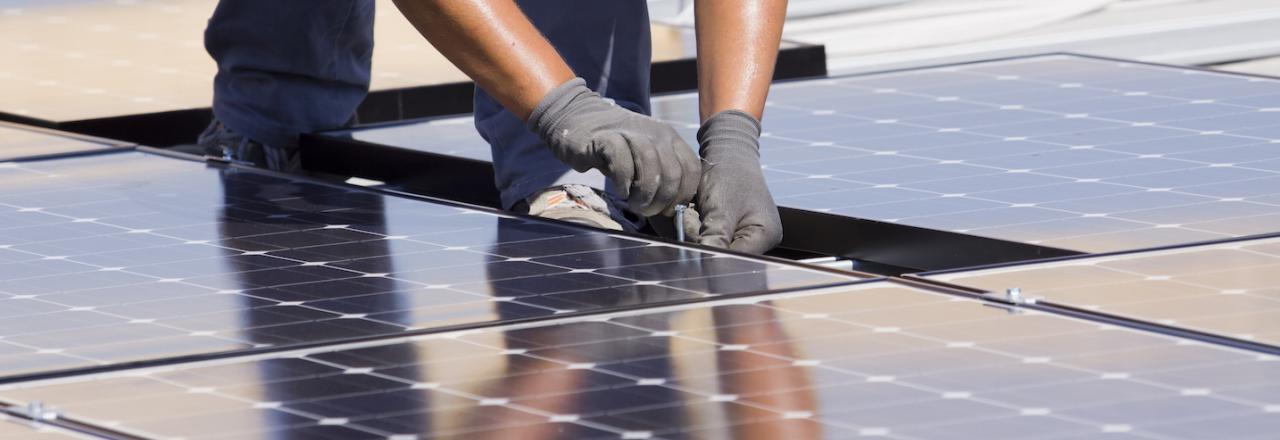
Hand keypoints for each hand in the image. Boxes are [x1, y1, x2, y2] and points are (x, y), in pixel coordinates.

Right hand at [527, 78, 700, 216]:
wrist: (580, 119)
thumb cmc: (615, 147)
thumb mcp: (644, 158)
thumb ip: (661, 175)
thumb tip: (674, 207)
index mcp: (670, 138)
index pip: (691, 170)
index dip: (683, 195)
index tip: (668, 210)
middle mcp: (656, 133)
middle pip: (672, 173)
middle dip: (662, 200)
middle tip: (646, 211)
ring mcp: (632, 133)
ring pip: (651, 168)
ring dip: (644, 194)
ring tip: (634, 205)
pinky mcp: (607, 138)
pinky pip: (623, 164)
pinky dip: (624, 183)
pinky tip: (620, 191)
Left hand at [695, 110, 782, 253]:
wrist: (727, 152)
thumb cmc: (730, 174)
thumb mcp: (721, 207)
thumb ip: (715, 237)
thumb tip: (703, 264)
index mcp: (765, 235)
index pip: (736, 259)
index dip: (712, 253)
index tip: (695, 238)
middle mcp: (758, 240)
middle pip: (724, 255)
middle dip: (704, 238)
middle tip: (697, 214)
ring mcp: (743, 236)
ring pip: (712, 247)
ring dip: (698, 231)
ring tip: (698, 208)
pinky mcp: (730, 230)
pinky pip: (709, 238)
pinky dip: (698, 227)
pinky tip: (699, 212)